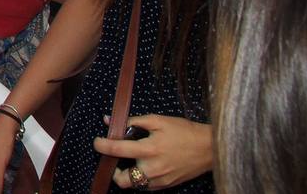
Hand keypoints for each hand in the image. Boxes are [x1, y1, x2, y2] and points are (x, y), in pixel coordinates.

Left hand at [94, 115, 213, 188]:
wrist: (209, 148)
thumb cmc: (184, 131)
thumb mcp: (158, 120)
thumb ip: (133, 121)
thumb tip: (110, 121)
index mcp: (149, 149)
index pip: (117, 149)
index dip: (102, 145)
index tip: (97, 142)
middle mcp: (153, 168)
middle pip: (121, 180)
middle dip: (113, 170)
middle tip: (115, 159)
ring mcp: (160, 180)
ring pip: (133, 185)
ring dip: (127, 174)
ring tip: (131, 160)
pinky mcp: (166, 185)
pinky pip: (146, 186)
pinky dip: (140, 177)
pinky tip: (144, 165)